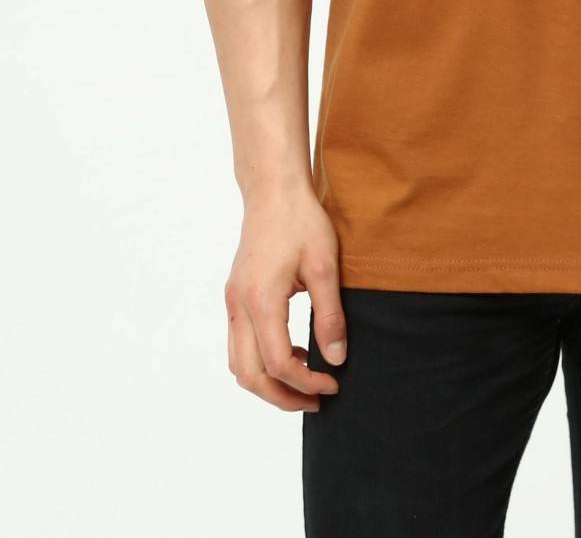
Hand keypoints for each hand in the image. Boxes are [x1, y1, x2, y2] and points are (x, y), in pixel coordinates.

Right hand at [224, 182, 347, 412]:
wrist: (273, 190)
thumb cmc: (301, 221)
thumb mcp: (325, 266)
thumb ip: (330, 315)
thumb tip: (336, 359)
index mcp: (261, 301)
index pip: (279, 364)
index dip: (307, 383)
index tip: (334, 383)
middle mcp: (239, 306)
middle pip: (250, 375)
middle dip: (282, 397)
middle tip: (317, 400)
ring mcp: (233, 302)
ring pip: (239, 364)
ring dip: (268, 382)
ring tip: (306, 380)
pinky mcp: (235, 296)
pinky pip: (239, 345)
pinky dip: (261, 361)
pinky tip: (293, 351)